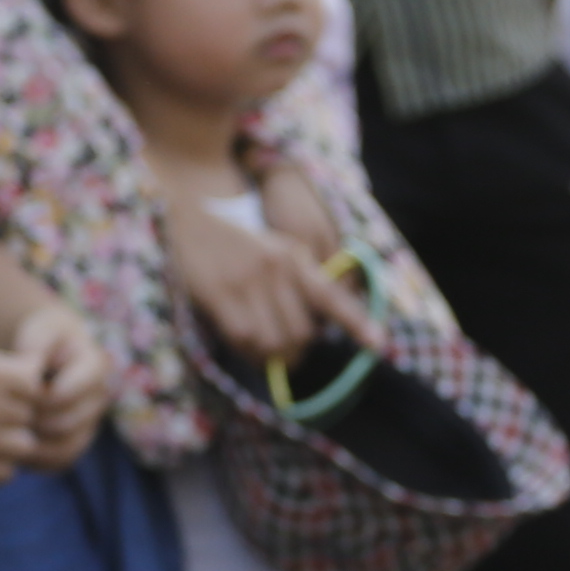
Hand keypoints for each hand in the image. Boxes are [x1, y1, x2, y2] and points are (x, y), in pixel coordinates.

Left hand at [7, 304, 112, 460]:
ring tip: (7, 437)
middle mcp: (100, 398)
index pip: (65, 393)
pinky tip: (13, 450)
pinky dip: (37, 461)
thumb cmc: (41, 338)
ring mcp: (91, 422)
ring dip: (34, 446)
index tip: (13, 392)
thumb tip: (30, 372)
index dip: (35, 397)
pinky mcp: (78, 440)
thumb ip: (36, 344)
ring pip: (66, 448)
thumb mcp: (39, 330)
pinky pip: (61, 461)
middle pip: (66, 424)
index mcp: (96, 366)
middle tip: (4, 418)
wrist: (48, 353)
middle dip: (31, 422)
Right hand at [168, 192, 374, 365]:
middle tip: (287, 351)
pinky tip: (245, 343)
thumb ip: (300, 282)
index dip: (357, 323)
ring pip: (274, 342)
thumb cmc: (239, 241)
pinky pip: (244, 340)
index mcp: (296, 257)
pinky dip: (248, 351)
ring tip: (263, 349)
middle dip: (297, 351)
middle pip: (302, 333)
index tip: (379, 345)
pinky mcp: (221, 295)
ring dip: (272, 356)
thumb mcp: (278, 250)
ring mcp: (248, 282)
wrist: (190, 214)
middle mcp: (277, 269)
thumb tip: (311, 332)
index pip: (332, 295)